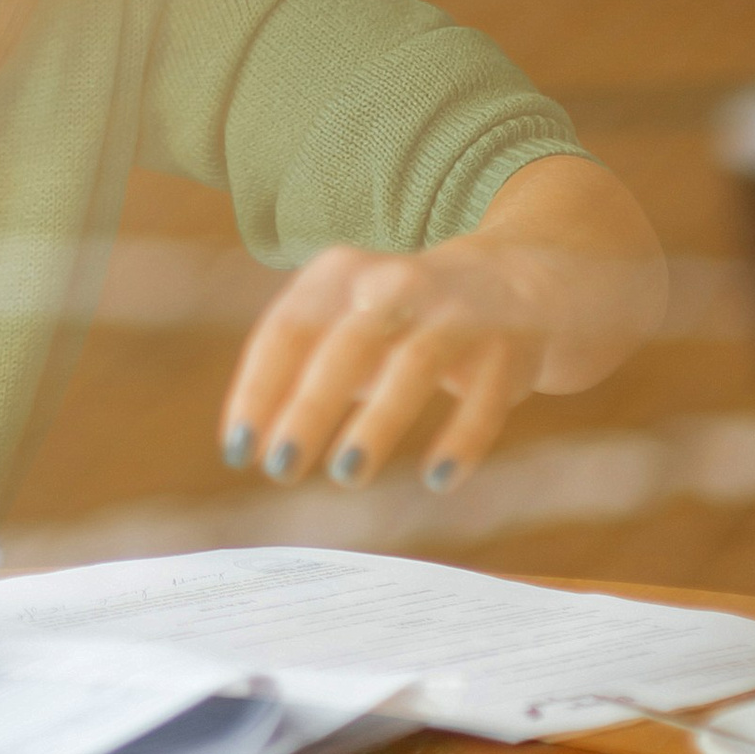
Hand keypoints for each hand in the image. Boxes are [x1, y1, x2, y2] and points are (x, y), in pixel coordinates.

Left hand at [218, 239, 554, 495]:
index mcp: (341, 274)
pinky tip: (437, 479)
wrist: (516, 283)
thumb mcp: (344, 329)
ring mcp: (459, 312)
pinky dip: (462, 438)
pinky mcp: (509, 347)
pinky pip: (488, 395)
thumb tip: (244, 447)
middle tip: (278, 468)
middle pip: (347, 344)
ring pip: (415, 363)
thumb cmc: (402, 321)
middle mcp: (397, 283)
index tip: (238, 451)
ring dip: (378, 421)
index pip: (287, 328)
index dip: (258, 390)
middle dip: (310, 406)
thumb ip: (295, 377)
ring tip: (345, 475)